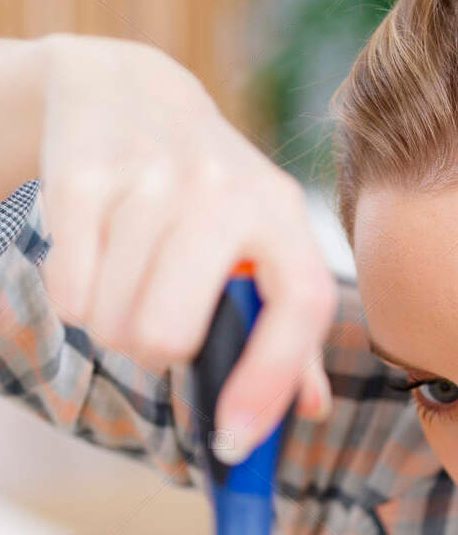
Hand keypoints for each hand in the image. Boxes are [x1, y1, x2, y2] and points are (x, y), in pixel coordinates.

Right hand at [34, 33, 337, 461]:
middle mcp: (226, 193)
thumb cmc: (215, 197)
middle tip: (162, 329)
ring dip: (116, 326)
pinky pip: (69, 294)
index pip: (297, 307)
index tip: (235, 442)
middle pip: (170, 336)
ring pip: (113, 323)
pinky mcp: (81, 176)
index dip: (268, 383)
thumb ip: (291, 333)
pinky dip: (79, 299)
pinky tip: (99, 258)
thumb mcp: (269, 248)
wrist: (132, 93)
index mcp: (284, 217)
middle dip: (158, 356)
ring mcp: (150, 181)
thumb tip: (310, 409)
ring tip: (133, 282)